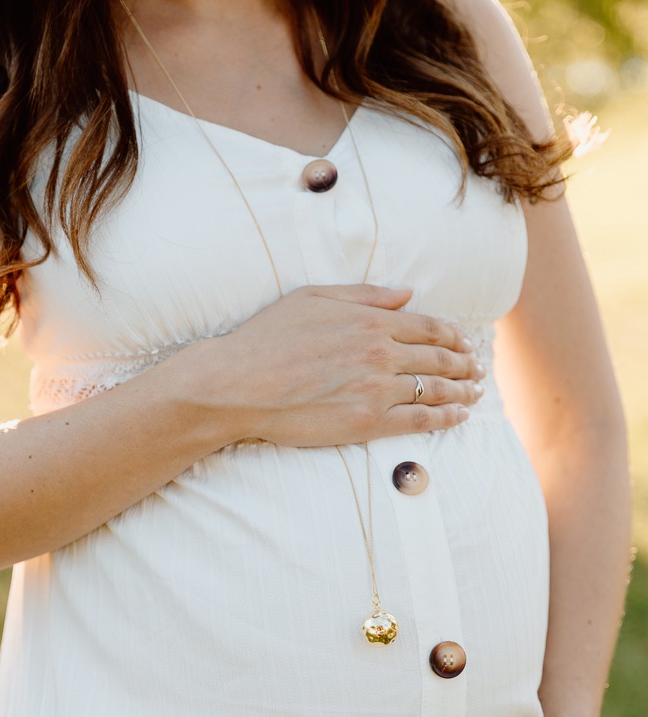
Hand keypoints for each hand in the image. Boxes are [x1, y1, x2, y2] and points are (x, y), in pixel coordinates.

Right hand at [211, 283, 485, 446]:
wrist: (239, 384)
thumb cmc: (268, 339)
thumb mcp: (314, 298)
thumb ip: (365, 295)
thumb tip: (406, 294)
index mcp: (372, 322)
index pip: (428, 327)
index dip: (452, 336)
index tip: (464, 343)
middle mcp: (381, 354)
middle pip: (438, 359)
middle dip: (463, 364)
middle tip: (476, 370)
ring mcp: (377, 390)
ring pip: (434, 390)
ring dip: (461, 391)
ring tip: (474, 394)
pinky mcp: (368, 422)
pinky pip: (420, 421)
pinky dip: (445, 418)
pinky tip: (458, 417)